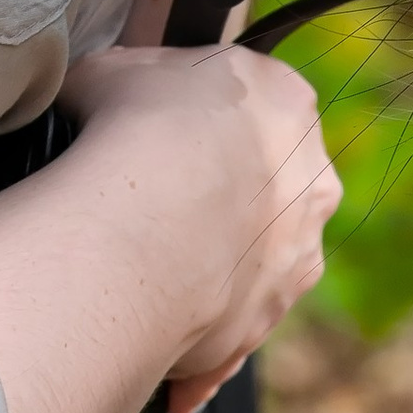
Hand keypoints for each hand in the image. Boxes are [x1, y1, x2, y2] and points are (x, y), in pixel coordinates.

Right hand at [58, 41, 340, 410]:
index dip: (195, 118)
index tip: (152, 132)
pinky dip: (191, 340)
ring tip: (134, 276)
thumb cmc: (133, 121)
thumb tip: (101, 93)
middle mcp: (310, 179)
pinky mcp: (266, 319)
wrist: (151, 211)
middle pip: (258, 186)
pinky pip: (226, 331)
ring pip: (249, 264)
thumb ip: (125, 79)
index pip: (247, 103)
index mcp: (283, 99)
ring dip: (205, 271)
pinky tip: (143, 343)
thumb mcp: (112, 69)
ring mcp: (296, 255)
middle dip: (210, 198)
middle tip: (144, 205)